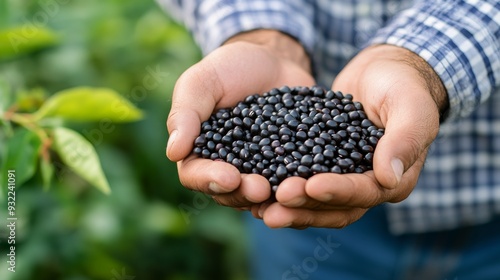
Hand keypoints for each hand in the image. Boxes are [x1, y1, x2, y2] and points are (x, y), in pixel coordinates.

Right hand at [166, 30, 313, 208]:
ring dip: (274, 199)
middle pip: (230, 193)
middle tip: (262, 189)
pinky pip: (293, 181)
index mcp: (199, 152)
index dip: (210, 180)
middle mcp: (229, 168)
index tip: (229, 177)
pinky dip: (301, 186)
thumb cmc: (228, 68)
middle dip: (245, 194)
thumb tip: (173, 152)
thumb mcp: (201, 82)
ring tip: (288, 191)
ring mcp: (261, 170)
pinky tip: (311, 184)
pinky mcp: (290, 165)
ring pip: (262, 195)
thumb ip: (186, 114)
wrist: (272, 60)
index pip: (196, 175)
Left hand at [255, 44, 447, 228]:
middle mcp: (368, 185)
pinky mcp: (322, 163)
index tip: (311, 186)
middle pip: (336, 207)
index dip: (338, 192)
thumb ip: (405, 139)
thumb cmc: (403, 85)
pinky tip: (258, 184)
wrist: (382, 71)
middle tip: (276, 203)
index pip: (364, 193)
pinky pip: (302, 178)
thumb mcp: (411, 106)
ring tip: (260, 207)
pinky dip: (282, 183)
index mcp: (395, 179)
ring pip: (316, 201)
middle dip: (306, 206)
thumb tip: (388, 178)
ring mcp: (344, 176)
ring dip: (291, 205)